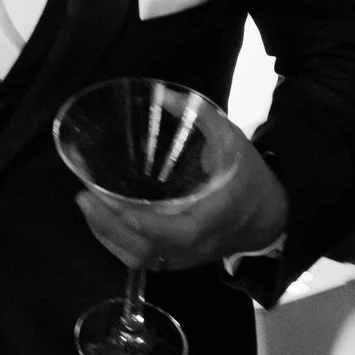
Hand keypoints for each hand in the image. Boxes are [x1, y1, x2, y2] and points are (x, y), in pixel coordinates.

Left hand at [75, 122, 288, 273]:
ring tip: (86, 205)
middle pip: (152, 251)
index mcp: (218, 214)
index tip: (114, 204)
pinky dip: (118, 245)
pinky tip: (99, 220)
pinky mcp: (179, 259)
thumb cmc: (248, 174)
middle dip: (113, 229)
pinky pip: (145, 261)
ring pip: (144, 260)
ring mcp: (189, 256)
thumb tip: (161, 93)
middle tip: (83, 198)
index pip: (181, 232)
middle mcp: (200, 243)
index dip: (147, 225)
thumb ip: (201, 117)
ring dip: (110, 237)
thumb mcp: (233, 141)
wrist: (271, 215)